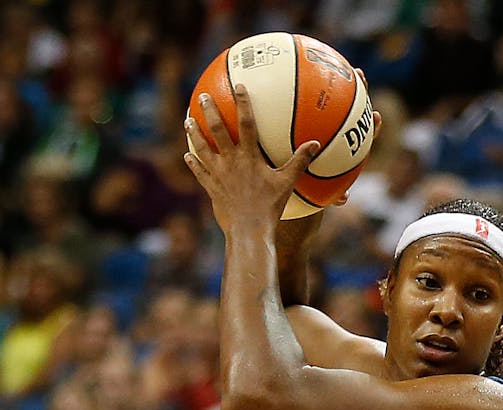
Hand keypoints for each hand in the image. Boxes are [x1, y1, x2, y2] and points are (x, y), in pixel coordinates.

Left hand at [185, 85, 321, 233]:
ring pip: (202, 147)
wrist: (249, 229)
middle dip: (210, 111)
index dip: (242, 103)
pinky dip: (194, 163)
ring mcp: (218, 173)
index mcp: (249, 157)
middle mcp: (230, 161)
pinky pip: (200, 172)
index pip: (246, 124)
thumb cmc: (271, 207)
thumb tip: (315, 144)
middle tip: (203, 96)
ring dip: (194, 132)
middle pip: (217, 130)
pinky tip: (188, 156)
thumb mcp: (288, 183)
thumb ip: (300, 162)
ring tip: (187, 120)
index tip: (238, 86)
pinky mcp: (211, 187)